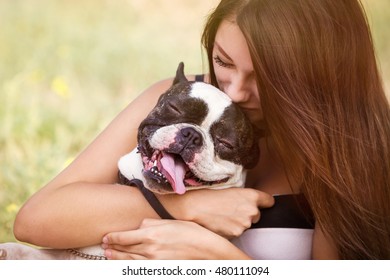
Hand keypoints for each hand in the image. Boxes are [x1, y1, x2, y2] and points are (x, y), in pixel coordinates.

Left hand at [102, 219, 249, 259]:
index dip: (113, 237)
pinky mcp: (159, 270)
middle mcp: (149, 248)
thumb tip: (140, 225)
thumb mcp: (171, 222)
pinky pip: (139, 269)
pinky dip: (129, 267)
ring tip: (109, 255)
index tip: (106, 236)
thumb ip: (152, 222)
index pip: (124, 237)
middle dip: (112, 247)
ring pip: (129, 260)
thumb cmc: (191, 233)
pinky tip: (124, 265)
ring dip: (117, 258)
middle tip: (104, 245)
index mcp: (152, 233)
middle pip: (124, 249)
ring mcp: (153, 262)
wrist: (207, 251)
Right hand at [161, 188, 273, 238]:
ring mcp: (244, 224)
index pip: (269, 201)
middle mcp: (251, 210)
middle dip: (246, 214)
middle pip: (256, 215)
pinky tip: (219, 224)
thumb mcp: (230, 190)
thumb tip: (250, 203)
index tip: (261, 204)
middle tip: (230, 210)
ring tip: (222, 216)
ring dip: (238, 223)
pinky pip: (237, 233)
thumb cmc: (209, 195)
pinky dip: (230, 230)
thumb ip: (244, 197)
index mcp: (251, 196)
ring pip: (246, 225)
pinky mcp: (236, 234)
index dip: (264, 203)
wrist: (194, 206)